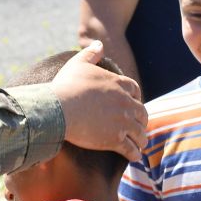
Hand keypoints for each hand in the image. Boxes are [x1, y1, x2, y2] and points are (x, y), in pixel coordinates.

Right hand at [52, 42, 146, 162]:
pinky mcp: (115, 139)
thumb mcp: (78, 63)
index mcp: (119, 84)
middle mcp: (125, 103)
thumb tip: (99, 43)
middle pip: (142, 113)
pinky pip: (131, 149)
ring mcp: (122, 122)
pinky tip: (133, 156)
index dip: (136, 98)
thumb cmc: (67, 85)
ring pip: (139, 132)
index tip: (133, 103)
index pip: (135, 90)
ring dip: (140, 139)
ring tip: (138, 144)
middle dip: (141, 120)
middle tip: (138, 126)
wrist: (58, 109)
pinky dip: (134, 153)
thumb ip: (91, 53)